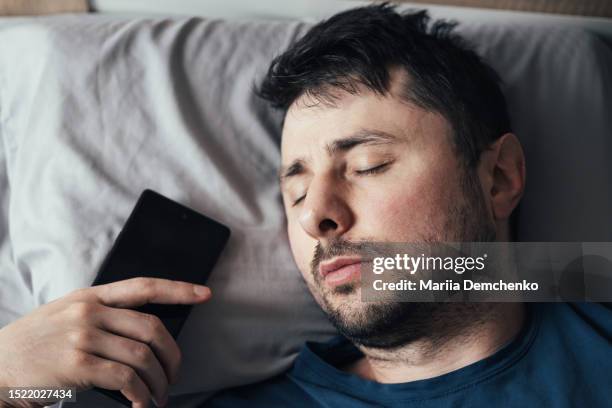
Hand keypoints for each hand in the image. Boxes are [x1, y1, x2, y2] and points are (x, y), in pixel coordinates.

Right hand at [0, 277, 211, 407]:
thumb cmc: (35, 344)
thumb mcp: (66, 315)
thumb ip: (103, 315)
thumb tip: (147, 334)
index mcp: (90, 296)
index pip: (143, 286)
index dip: (178, 289)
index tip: (204, 294)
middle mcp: (89, 312)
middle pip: (151, 328)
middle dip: (172, 355)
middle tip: (175, 374)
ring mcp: (82, 336)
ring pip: (142, 356)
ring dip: (158, 381)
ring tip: (159, 396)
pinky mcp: (77, 364)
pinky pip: (126, 379)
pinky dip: (141, 395)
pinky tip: (141, 404)